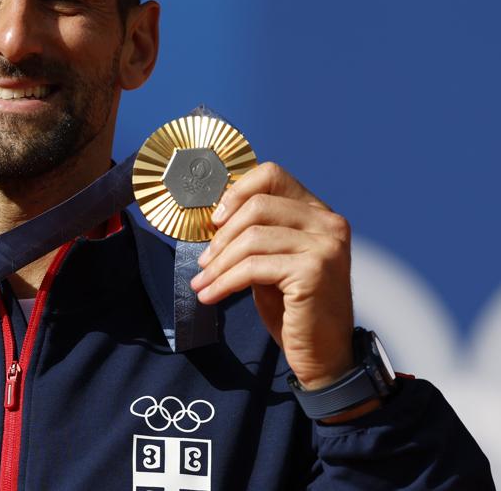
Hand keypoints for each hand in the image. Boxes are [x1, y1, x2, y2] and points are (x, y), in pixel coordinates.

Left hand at [190, 162, 354, 390]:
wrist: (323, 355)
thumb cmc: (293, 307)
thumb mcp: (272, 261)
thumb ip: (256, 233)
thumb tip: (213, 216)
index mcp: (319, 213)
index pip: (272, 176)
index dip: (236, 192)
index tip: (215, 221)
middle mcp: (329, 223)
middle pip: (257, 207)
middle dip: (221, 237)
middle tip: (202, 263)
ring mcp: (326, 246)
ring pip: (252, 238)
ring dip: (218, 264)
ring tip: (202, 283)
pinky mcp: (314, 271)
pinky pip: (253, 267)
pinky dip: (225, 282)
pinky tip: (211, 295)